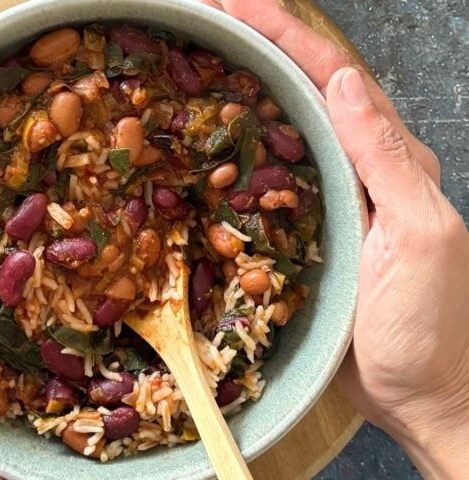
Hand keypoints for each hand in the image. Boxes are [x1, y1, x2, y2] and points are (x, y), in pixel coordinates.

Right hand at [204, 0, 468, 475]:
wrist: (424, 394)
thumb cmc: (431, 325)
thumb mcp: (420, 236)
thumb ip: (384, 160)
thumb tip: (340, 83)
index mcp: (386, 158)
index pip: (330, 77)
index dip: (283, 35)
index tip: (232, 6)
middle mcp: (354, 170)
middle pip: (300, 93)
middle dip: (254, 51)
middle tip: (201, 27)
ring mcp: (325, 203)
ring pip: (279, 134)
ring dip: (240, 96)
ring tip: (193, 72)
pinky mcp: (300, 236)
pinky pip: (264, 185)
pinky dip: (235, 159)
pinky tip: (205, 152)